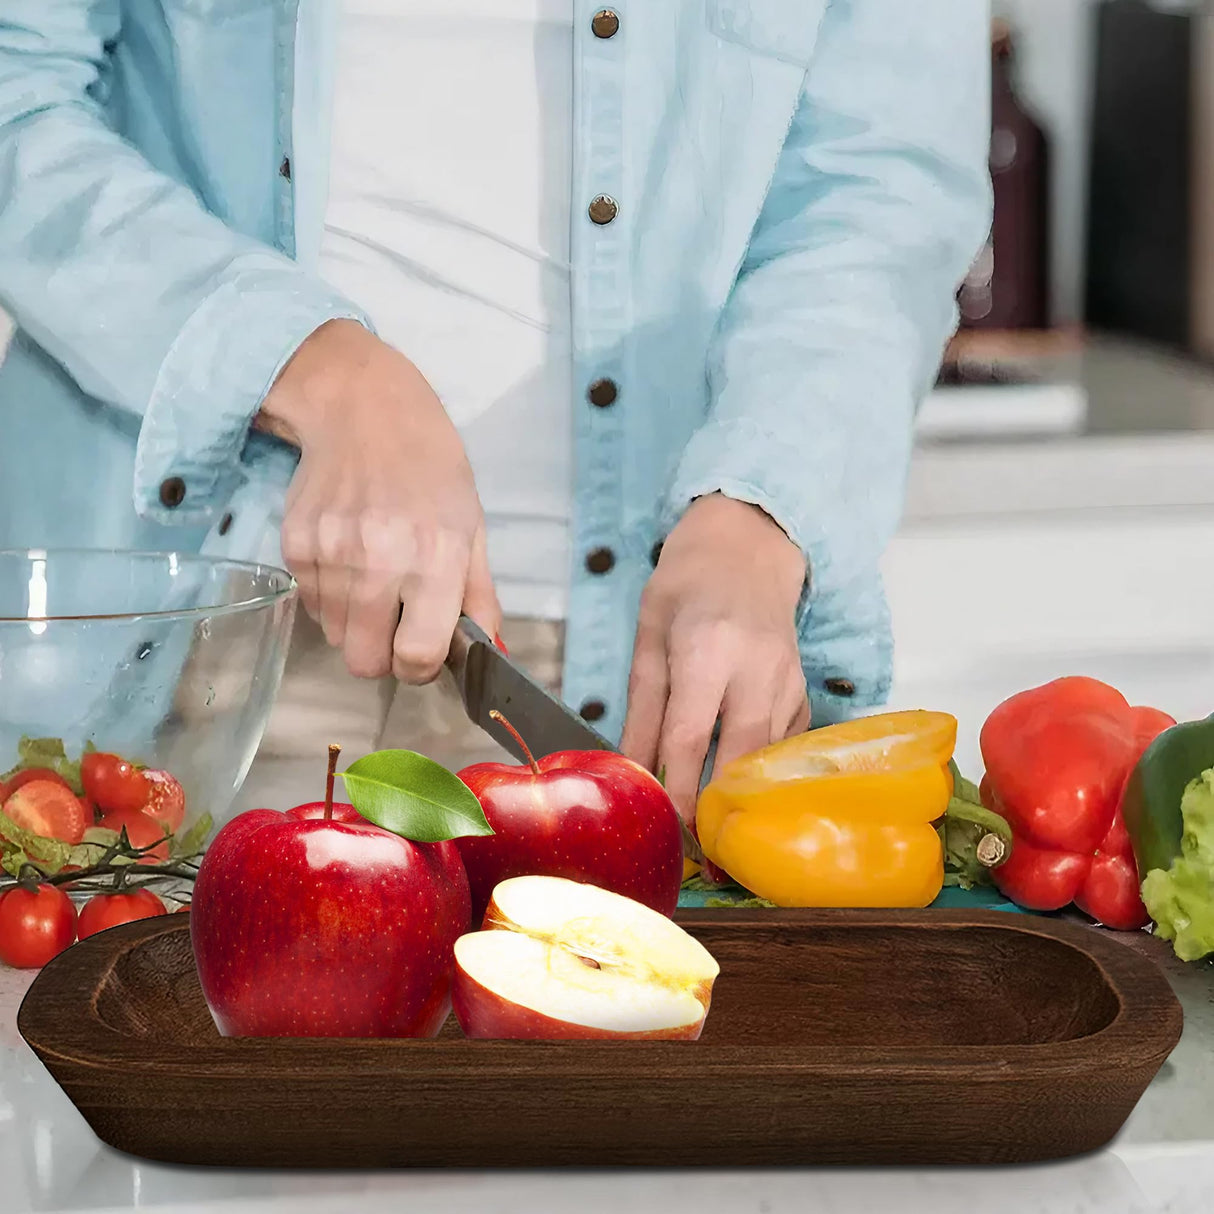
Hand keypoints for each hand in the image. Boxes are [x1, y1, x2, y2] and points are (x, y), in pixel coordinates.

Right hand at [256, 320, 499, 682]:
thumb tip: (490, 654)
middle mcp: (381, 560)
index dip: (421, 667)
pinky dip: (331, 596)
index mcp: (436, 557)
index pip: (417, 656)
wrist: (364, 410)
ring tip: (374, 576)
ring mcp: (332, 553)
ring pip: (336, 637)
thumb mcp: (471, 526)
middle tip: (396, 624)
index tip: (424, 652)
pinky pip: (311, 606)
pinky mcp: (297, 545)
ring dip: (356, 623)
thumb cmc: (429, 468)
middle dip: (383, 655)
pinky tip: (349, 556)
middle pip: (366, 662)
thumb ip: (480, 596)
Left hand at [620, 494, 809, 823]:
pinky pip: (783, 747)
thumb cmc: (687, 587)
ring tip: (717, 841)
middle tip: (698, 860)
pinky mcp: (804, 693)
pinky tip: (744, 794)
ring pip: (767, 758)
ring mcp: (789, 682)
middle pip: (740, 757)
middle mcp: (758, 668)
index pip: (689, 737)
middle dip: (718, 811)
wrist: (748, 547)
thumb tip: (632, 772)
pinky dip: (762, 774)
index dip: (677, 792)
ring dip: (742, 800)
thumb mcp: (648, 637)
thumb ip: (642, 708)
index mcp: (708, 649)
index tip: (665, 832)